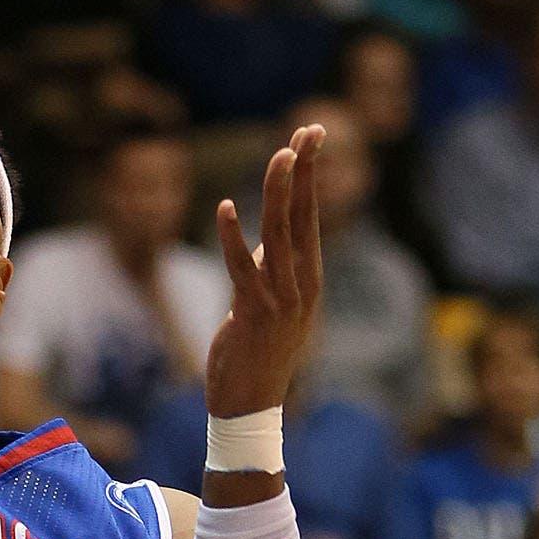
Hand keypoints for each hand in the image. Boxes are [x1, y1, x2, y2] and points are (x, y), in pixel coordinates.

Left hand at [204, 127, 324, 420]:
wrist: (251, 408)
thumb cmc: (259, 356)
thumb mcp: (273, 306)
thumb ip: (271, 270)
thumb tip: (262, 239)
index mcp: (309, 280)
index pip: (312, 216)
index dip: (312, 176)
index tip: (312, 136)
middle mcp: (302, 285)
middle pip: (305, 217)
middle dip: (307, 171)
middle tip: (308, 130)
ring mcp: (281, 299)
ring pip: (280, 235)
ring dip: (279, 193)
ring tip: (280, 155)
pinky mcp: (253, 313)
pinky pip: (241, 267)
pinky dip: (232, 236)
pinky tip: (226, 207)